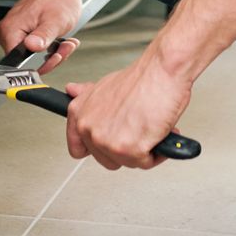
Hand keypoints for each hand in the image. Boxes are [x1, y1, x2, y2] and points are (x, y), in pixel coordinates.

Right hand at [0, 0, 81, 73]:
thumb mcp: (54, 21)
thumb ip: (43, 36)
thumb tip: (32, 46)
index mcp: (10, 29)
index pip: (18, 63)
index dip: (40, 64)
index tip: (56, 55)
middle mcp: (7, 31)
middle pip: (26, 61)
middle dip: (50, 58)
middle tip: (64, 47)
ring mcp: (13, 31)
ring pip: (32, 56)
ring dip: (52, 52)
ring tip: (65, 42)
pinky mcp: (21, 31)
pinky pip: (34, 48)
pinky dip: (49, 46)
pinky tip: (60, 39)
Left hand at [65, 54, 191, 170]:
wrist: (163, 71)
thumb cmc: (142, 77)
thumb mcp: (105, 84)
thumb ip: (87, 96)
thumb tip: (71, 90)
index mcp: (80, 113)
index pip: (77, 148)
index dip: (97, 149)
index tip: (110, 144)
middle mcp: (89, 128)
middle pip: (107, 160)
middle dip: (127, 148)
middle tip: (138, 129)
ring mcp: (107, 141)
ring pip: (127, 162)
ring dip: (143, 150)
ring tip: (151, 127)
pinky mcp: (129, 150)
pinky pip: (146, 163)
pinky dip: (158, 152)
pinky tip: (160, 132)